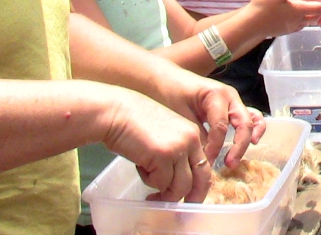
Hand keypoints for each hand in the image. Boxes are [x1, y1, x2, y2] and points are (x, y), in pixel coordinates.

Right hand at [101, 87, 211, 202]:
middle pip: (202, 178)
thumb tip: (178, 181)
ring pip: (181, 186)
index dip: (197, 184)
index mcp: (193, 133)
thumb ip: (176, 152)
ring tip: (152, 193)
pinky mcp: (163, 156)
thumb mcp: (164, 134)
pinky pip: (161, 183)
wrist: (116, 112)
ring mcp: (179, 147)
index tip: (188, 195)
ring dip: (166, 194)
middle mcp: (191, 139)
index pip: (204, 165)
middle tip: (181, 210)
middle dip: (193, 198)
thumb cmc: (134, 122)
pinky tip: (140, 169)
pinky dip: (150, 183)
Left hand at [153, 68, 264, 169]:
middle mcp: (230, 96)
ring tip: (238, 157)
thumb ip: (197, 136)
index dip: (215, 147)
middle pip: (243, 124)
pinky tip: (252, 142)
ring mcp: (233, 100)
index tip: (205, 163)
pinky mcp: (232, 106)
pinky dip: (254, 129)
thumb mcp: (181, 115)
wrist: (165, 78)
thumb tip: (205, 160)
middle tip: (228, 165)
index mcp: (216, 95)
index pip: (221, 127)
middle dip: (238, 147)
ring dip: (247, 140)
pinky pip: (249, 117)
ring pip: (251, 120)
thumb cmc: (170, 93)